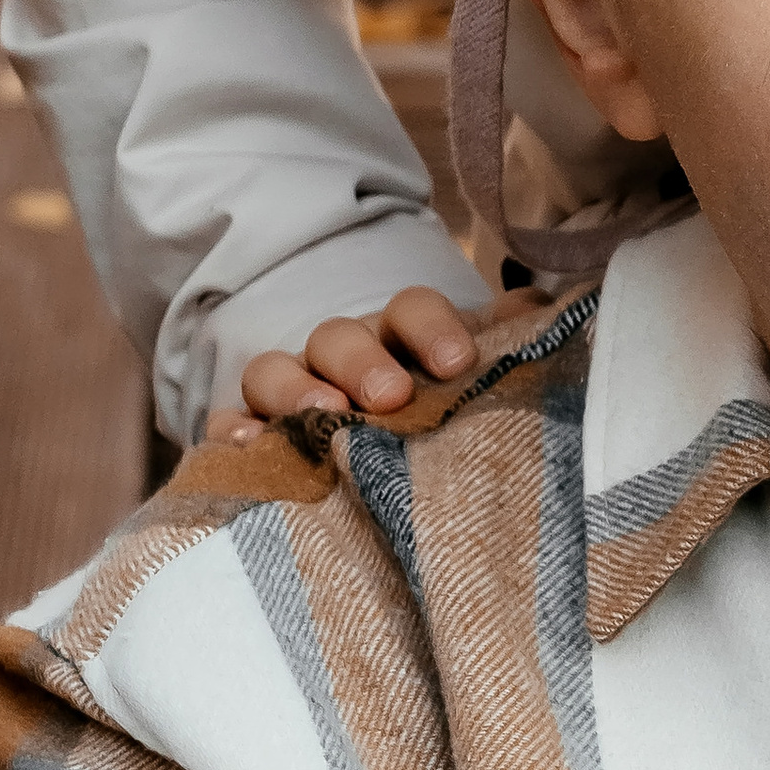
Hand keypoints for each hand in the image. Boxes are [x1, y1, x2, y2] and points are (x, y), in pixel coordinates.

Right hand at [205, 287, 487, 443]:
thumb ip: (511, 345)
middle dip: (362, 361)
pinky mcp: (250, 435)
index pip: (411, 309)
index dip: (433, 327)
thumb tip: (543, 312)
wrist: (386, 461)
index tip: (460, 364)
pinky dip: (230, 431)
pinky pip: (227, 423)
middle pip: (339, 337)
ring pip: (274, 371)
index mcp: (398, 336)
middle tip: (391, 397)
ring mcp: (289, 393)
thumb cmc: (440, 411)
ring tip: (323, 417)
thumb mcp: (477, 381)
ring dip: (295, 391)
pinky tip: (248, 447)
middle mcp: (340, 357)